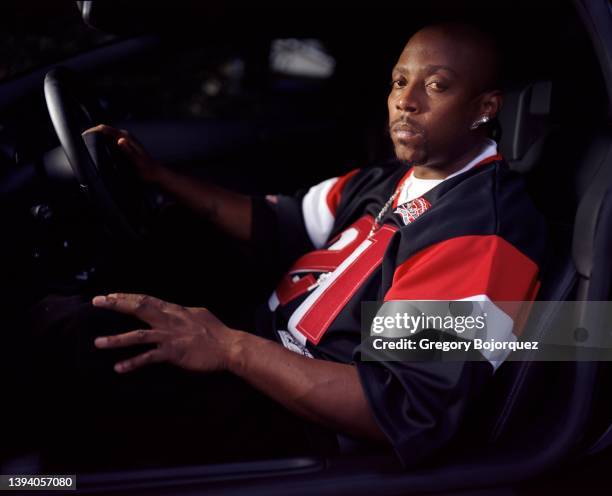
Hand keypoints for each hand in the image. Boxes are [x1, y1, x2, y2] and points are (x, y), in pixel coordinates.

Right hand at [83, 124, 164, 182]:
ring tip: (84, 145)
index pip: (105, 129)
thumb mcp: (137, 162)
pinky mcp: (124, 146)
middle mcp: (124, 136)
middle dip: (91, 133)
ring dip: (95, 138)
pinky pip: (109, 141)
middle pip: (103, 130)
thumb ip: (129, 151)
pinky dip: (101, 143)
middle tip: (79, 141)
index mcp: (126, 138)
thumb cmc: (147, 169)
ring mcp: (124, 141)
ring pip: (105, 135)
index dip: (92, 130)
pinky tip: (96, 149)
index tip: (82, 135)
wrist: (156, 173)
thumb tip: (120, 140)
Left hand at [92, 293, 240, 373]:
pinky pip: (148, 358)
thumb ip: (183, 312)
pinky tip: (118, 368)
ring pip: (138, 336)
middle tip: (97, 302)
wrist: (229, 347)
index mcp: (175, 310)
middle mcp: (170, 320)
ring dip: (116, 339)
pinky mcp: (173, 353)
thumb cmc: (216, 332)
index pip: (147, 300)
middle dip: (116, 305)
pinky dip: (132, 363)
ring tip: (98, 342)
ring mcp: (170, 336)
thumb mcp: (199, 315)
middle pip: (139, 308)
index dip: (127, 296)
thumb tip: (175, 310)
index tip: (110, 295)